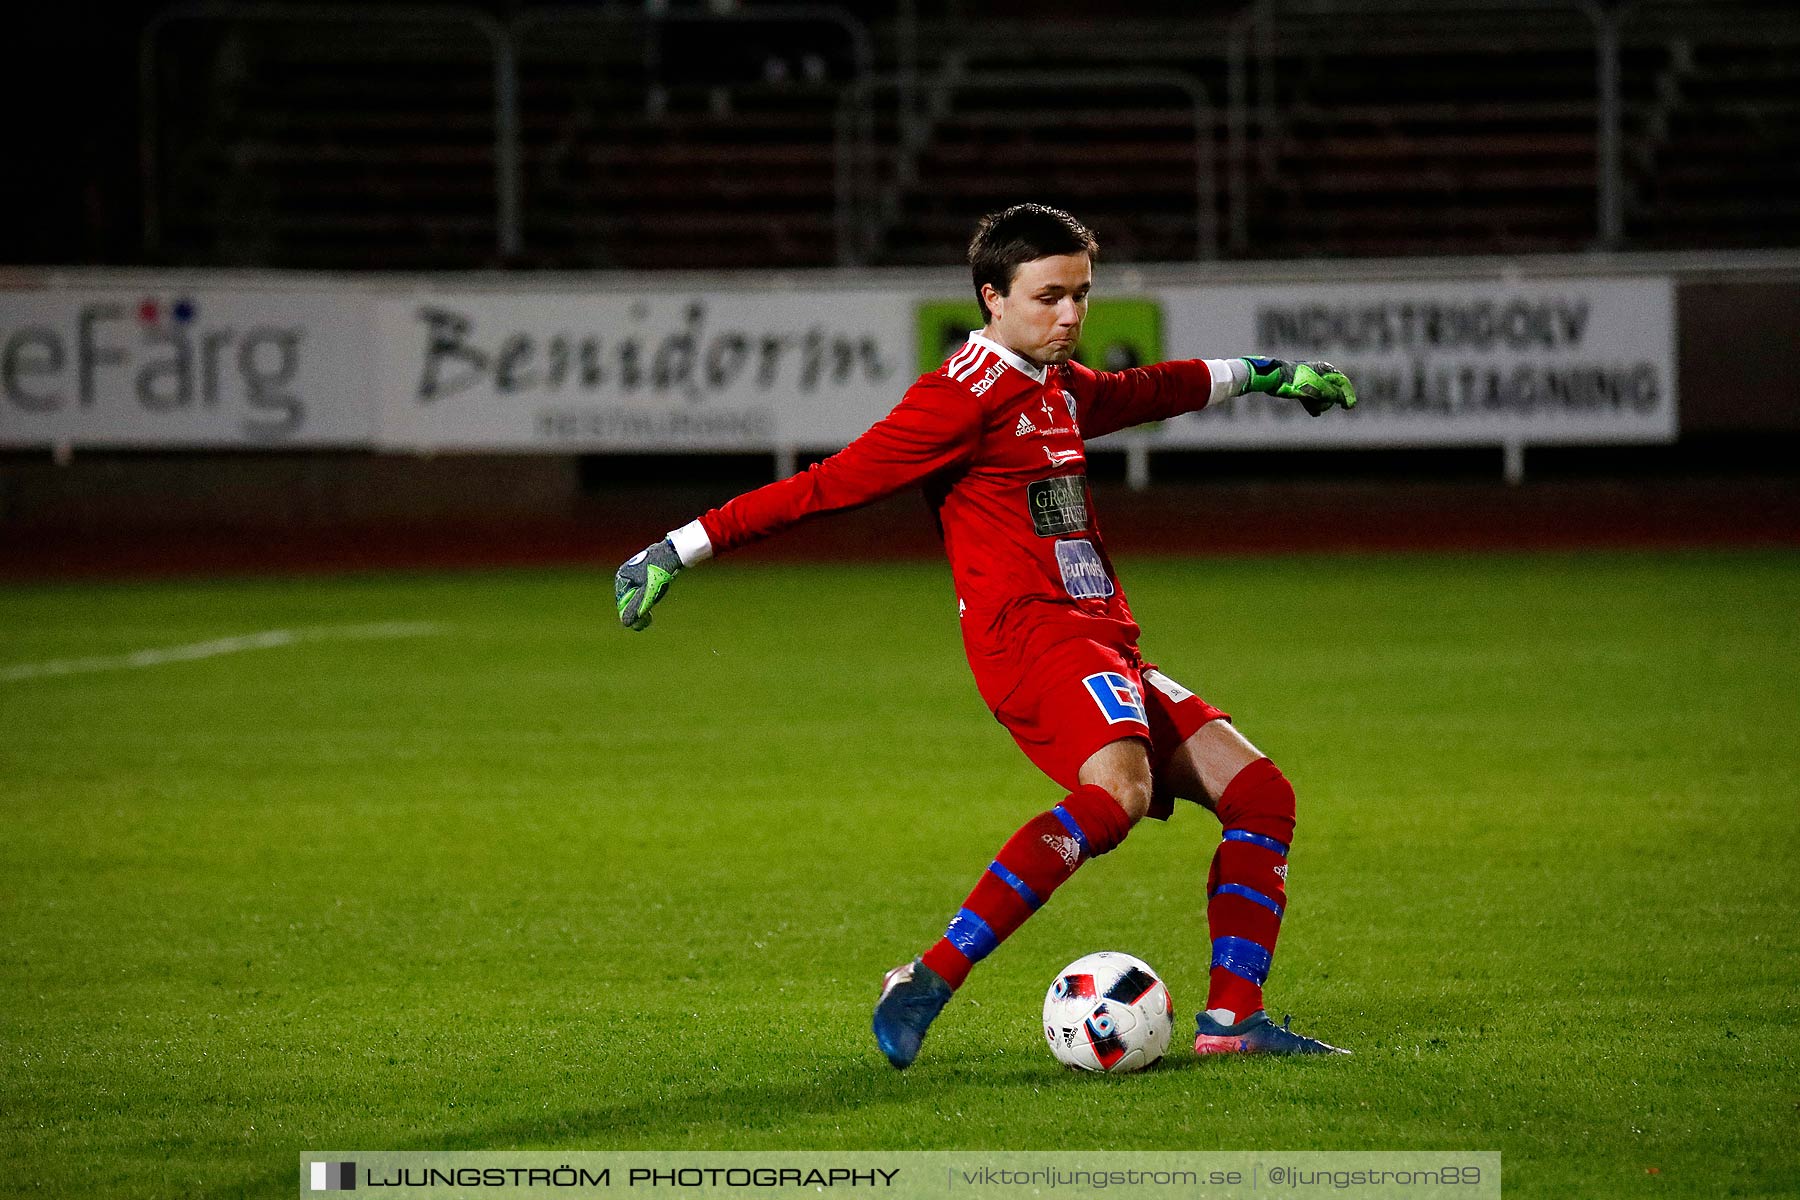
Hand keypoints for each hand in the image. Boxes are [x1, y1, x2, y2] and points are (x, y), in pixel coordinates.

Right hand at [614, 539, 682, 630]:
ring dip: (647, 598)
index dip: (633, 614)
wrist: (674, 552)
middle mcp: (625, 572)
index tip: (646, 621)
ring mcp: (635, 569)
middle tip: (652, 615)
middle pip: (630, 597)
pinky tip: (661, 586)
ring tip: (658, 595)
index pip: (622, 603)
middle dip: (640, 606)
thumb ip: (636, 608)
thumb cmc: (659, 572)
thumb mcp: (647, 594)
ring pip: (638, 591)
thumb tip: (625, 623)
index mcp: (622, 578)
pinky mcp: (645, 567)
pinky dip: (651, 590)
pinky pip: (645, 584)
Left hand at [1241, 357, 1357, 415]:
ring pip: (1321, 396)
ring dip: (1320, 404)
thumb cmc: (1297, 381)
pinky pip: (1311, 398)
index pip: (1342, 382)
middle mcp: (1319, 374)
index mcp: (1325, 369)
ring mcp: (1309, 381)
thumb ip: (1333, 394)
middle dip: (1329, 400)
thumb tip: (1346, 401)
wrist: (1274, 378)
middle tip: (1322, 406)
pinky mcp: (1300, 388)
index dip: (1347, 395)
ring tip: (1316, 410)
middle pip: (1332, 390)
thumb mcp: (1318, 388)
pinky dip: (1312, 405)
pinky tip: (1315, 413)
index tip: (1349, 407)